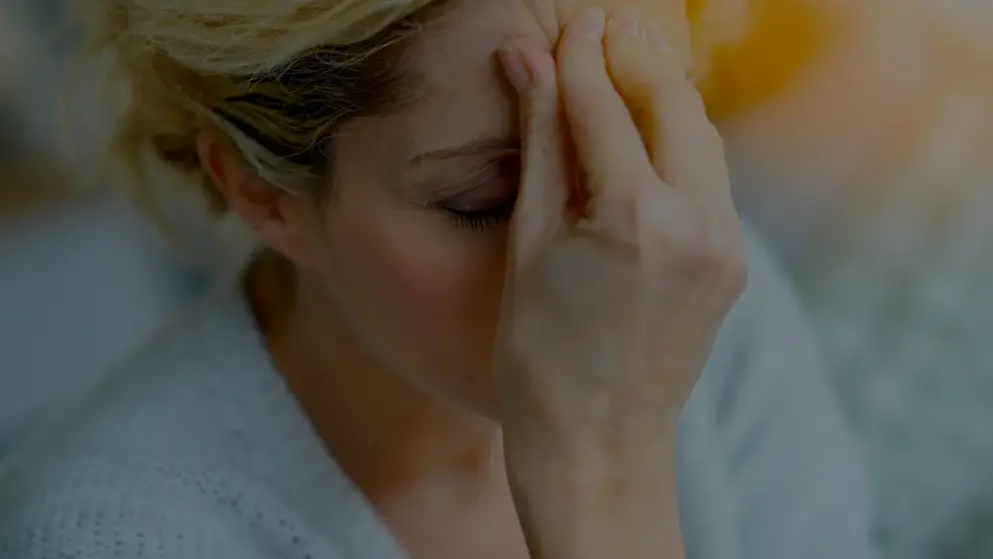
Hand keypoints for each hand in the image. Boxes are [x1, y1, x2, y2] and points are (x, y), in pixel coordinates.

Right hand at [493, 7, 746, 558]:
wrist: (596, 443)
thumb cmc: (540, 359)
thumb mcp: (528, 246)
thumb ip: (540, 147)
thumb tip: (529, 65)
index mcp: (633, 219)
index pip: (604, 110)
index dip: (579, 60)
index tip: (566, 26)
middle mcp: (696, 225)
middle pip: (671, 105)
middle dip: (634, 58)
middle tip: (600, 27)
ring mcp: (724, 246)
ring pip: (701, 137)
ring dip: (663, 96)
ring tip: (624, 65)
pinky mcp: (733, 264)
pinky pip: (711, 179)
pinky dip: (679, 143)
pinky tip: (648, 132)